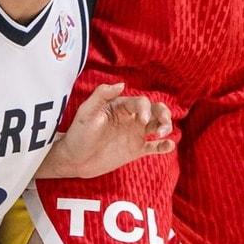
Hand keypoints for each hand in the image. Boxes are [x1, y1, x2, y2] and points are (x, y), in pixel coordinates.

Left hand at [44, 82, 173, 179]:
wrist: (74, 159)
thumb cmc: (78, 133)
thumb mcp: (86, 112)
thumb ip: (101, 95)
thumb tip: (121, 84)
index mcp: (121, 107)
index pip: (142, 102)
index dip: (145, 109)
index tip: (141, 121)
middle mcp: (131, 118)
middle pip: (156, 110)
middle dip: (163, 114)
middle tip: (162, 126)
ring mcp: (135, 134)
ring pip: (158, 125)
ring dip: (166, 127)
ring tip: (162, 135)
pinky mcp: (136, 149)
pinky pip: (155, 146)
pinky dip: (165, 145)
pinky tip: (168, 145)